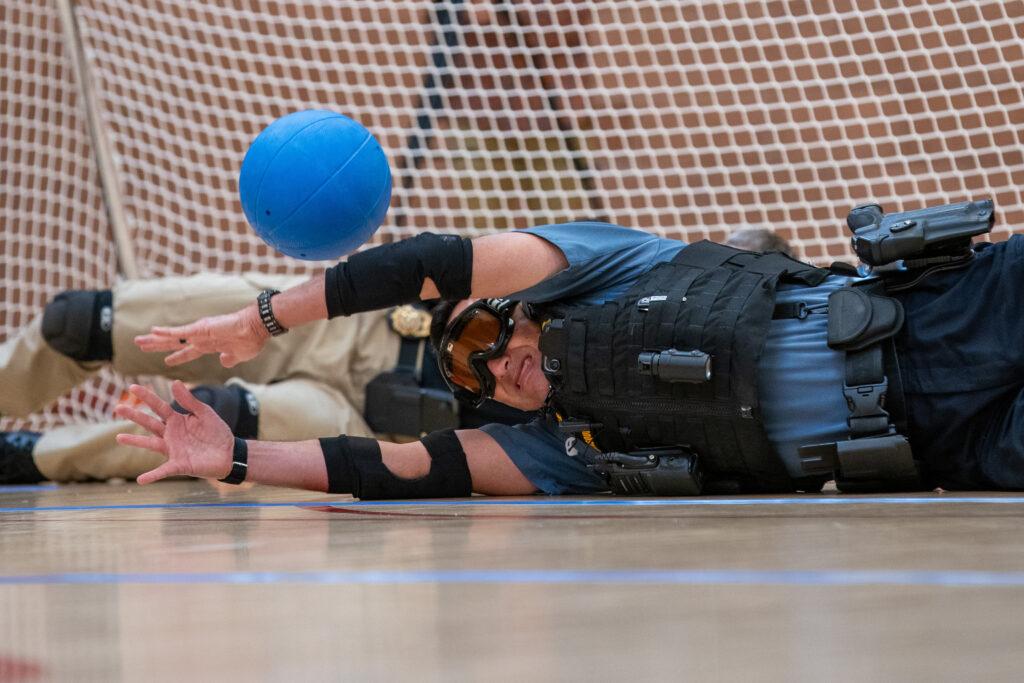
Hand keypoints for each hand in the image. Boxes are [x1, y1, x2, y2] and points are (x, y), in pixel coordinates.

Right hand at [114, 381, 234, 484]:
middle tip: (117, 407)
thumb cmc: (216, 432)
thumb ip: (189, 401)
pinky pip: (163, 470)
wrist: (230, 453)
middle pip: (150, 423)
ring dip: (135, 441)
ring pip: (151, 444)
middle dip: (134, 415)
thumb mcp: (204, 413)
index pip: (159, 406)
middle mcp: (171, 434)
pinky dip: (152, 475)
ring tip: (119, 438)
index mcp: (177, 420)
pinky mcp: (179, 464)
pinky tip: (140, 479)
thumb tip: (174, 382)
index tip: (133, 387)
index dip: (147, 397)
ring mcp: (173, 449)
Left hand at [133, 305, 268, 366]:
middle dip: (158, 346)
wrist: (257, 328)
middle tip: (142, 345)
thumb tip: (224, 362)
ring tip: (139, 340)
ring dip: (155, 339)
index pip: (189, 351)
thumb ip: (230, 359)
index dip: (177, 356)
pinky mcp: (201, 328)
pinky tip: (153, 331)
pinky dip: (166, 332)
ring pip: (172, 337)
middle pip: (174, 343)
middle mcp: (202, 337)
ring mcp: (200, 332)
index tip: (166, 361)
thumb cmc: (252, 340)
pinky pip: (180, 331)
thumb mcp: (239, 356)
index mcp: (211, 345)